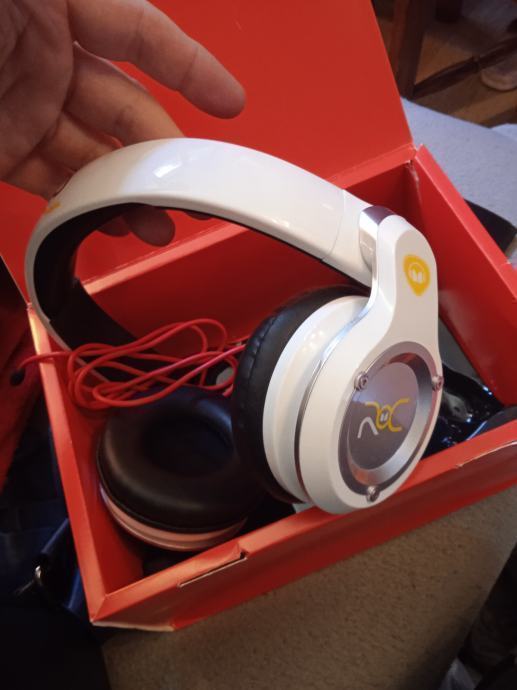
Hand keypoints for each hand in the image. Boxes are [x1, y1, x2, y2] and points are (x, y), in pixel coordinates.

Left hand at [0, 0, 244, 243]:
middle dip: (165, 154)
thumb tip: (148, 32)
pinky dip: (84, 205)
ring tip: (157, 225)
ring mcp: (26, 107)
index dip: (190, 68)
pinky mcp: (3, 148)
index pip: (140, 35)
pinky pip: (52, 180)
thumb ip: (90, 6)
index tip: (230, 104)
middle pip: (126, 110)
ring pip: (95, 154)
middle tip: (192, 193)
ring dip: (132, 193)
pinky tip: (111, 222)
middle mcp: (50, 59)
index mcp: (59, 7)